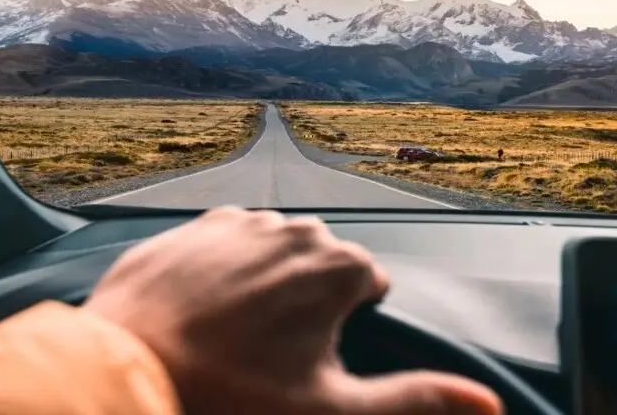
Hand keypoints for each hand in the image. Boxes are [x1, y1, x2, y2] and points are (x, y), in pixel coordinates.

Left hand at [83, 206, 501, 414]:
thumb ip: (414, 400)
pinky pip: (226, 242)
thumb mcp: (333, 410)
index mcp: (337, 266)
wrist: (128, 370)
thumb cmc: (232, 397)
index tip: (316, 350)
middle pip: (320, 262)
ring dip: (267, 278)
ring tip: (237, 328)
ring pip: (273, 248)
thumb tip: (488, 404)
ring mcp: (239, 222)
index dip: (348, 318)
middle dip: (309, 296)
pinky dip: (225, 267)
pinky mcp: (193, 225)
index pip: (367, 282)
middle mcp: (293, 229)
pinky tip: (204, 305)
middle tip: (273, 347)